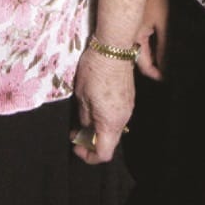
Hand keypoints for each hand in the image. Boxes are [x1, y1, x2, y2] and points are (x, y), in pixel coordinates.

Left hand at [71, 48, 134, 164]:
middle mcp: (123, 119)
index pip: (104, 153)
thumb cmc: (94, 72)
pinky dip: (105, 118)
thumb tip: (84, 129)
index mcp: (111, 122)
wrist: (113, 48)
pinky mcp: (129, 98)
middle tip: (76, 133)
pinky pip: (117, 116)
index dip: (88, 156)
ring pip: (114, 129)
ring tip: (82, 118)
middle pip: (110, 143)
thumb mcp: (81, 97)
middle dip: (92, 143)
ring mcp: (128, 108)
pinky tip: (94, 106)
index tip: (76, 145)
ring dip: (98, 129)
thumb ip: (84, 118)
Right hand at [136, 0, 168, 82]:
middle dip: (152, 64)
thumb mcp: (163, 22)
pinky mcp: (131, 17)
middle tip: (168, 68)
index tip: (166, 78)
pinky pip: (137, 35)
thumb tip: (165, 68)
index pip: (143, 65)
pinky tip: (158, 38)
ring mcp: (128, 25)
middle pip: (138, 57)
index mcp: (132, 37)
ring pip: (138, 46)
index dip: (156, 73)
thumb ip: (163, 47)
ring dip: (150, 52)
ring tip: (167, 54)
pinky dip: (147, 40)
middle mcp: (125, 33)